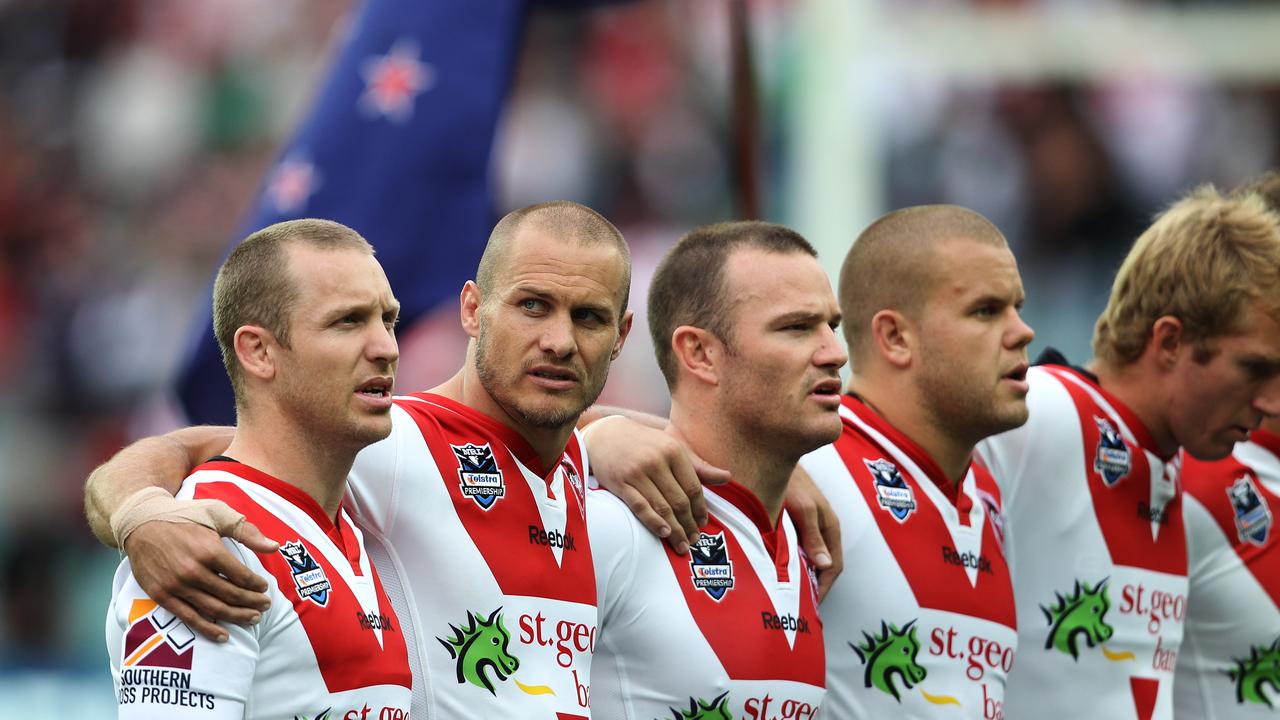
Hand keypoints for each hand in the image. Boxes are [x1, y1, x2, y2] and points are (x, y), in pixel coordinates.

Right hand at [123, 519, 278, 641]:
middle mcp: (194, 571)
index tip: (264, 587)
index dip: (256, 584)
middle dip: (252, 603)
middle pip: (230, 594)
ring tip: (253, 619)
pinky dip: (208, 628)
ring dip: (236, 616)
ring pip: (213, 608)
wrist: (142, 522)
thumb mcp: (218, 513)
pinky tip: (224, 635)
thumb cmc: (185, 516)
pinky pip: (188, 617)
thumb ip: (247, 532)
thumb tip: (275, 547)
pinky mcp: (161, 595)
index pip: (241, 576)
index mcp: (210, 550)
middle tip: (265, 606)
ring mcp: (176, 585)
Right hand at [586, 417, 730, 553]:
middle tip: (694, 540)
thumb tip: (727, 478)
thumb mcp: (673, 448)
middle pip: (679, 500)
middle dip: (689, 524)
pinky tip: (663, 532)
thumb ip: (699, 467)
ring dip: (674, 529)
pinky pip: (640, 507)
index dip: (700, 509)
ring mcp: (637, 472)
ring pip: (661, 507)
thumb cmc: (645, 444)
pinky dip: (653, 522)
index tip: (703, 523)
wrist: (607, 435)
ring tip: (681, 544)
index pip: (693, 487)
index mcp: (673, 451)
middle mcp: (656, 461)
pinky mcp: (620, 483)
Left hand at [785, 465, 841, 601]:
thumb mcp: (803, 509)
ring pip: (812, 558)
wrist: (776, 457)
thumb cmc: (792, 481)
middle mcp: (824, 528)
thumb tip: (824, 566)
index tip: (811, 606)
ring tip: (790, 595)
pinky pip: (801, 549)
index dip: (824, 588)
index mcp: (830, 527)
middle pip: (824, 566)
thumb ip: (812, 536)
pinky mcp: (799, 522)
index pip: (834, 567)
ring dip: (805, 576)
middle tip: (800, 608)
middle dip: (815, 587)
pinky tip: (781, 570)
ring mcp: (812, 525)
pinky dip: (795, 563)